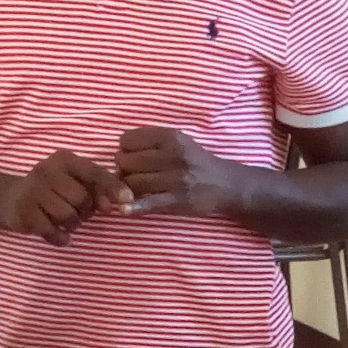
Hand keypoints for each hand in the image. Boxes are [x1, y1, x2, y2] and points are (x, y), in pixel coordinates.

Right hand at [0, 151, 125, 242]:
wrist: (9, 198)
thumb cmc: (50, 191)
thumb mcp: (73, 183)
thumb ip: (97, 189)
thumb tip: (116, 204)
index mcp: (64, 160)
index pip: (94, 172)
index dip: (112, 188)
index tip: (127, 201)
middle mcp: (47, 170)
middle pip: (82, 198)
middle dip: (84, 212)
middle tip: (75, 212)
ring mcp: (33, 190)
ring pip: (68, 215)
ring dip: (71, 224)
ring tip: (63, 221)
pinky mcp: (24, 211)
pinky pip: (52, 230)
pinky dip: (59, 237)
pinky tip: (57, 234)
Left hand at [110, 127, 245, 221]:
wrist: (226, 184)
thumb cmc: (196, 162)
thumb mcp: (178, 141)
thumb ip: (151, 142)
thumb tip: (121, 152)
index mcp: (170, 137)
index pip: (127, 140)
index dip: (125, 150)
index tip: (134, 157)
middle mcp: (172, 155)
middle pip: (126, 161)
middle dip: (124, 170)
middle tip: (134, 176)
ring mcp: (174, 178)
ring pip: (132, 182)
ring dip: (128, 188)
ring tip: (137, 189)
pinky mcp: (177, 199)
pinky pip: (148, 202)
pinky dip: (134, 207)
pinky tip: (125, 210)